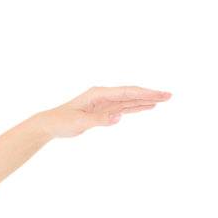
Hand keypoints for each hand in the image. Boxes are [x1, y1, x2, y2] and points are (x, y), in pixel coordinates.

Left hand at [36, 86, 171, 138]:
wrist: (49, 124)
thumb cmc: (61, 122)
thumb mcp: (79, 123)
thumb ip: (99, 120)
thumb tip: (119, 117)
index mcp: (99, 94)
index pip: (126, 93)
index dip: (145, 93)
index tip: (159, 95)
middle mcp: (103, 96)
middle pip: (131, 94)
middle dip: (150, 95)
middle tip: (169, 96)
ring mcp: (104, 104)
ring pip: (129, 101)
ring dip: (145, 101)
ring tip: (162, 100)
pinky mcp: (102, 112)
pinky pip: (122, 109)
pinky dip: (135, 108)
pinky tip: (146, 107)